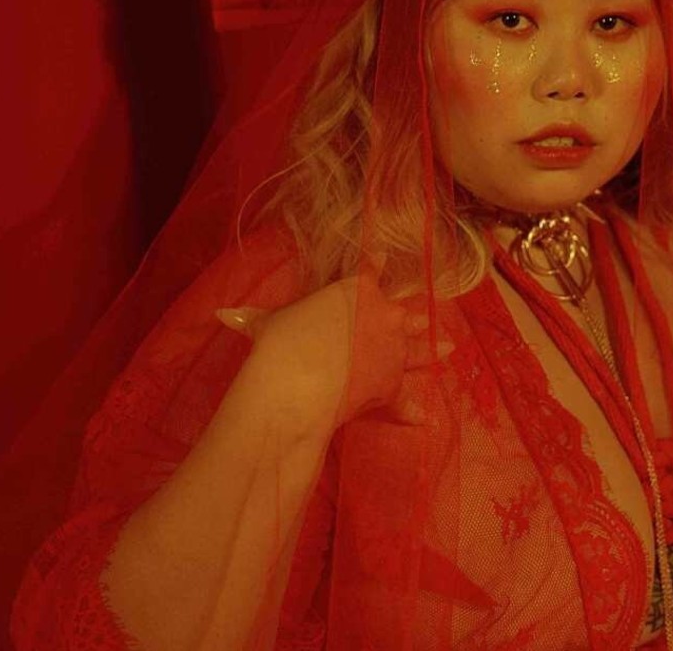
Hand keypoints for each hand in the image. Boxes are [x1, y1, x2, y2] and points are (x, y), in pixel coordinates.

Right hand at [214, 257, 448, 438]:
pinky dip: (410, 410)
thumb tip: (222, 316)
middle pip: (403, 313)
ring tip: (450, 350)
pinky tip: (421, 416)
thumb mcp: (267, 323)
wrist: (299, 381)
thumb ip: (254, 319)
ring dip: (433, 351)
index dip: (377, 264)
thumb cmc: (282, 341)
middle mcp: (383, 317)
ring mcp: (392, 353)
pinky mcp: (392, 387)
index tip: (386, 257)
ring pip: (419, 350)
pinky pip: (404, 401)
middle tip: (428, 315)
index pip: (371, 270)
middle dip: (413, 316)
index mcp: (357, 292)